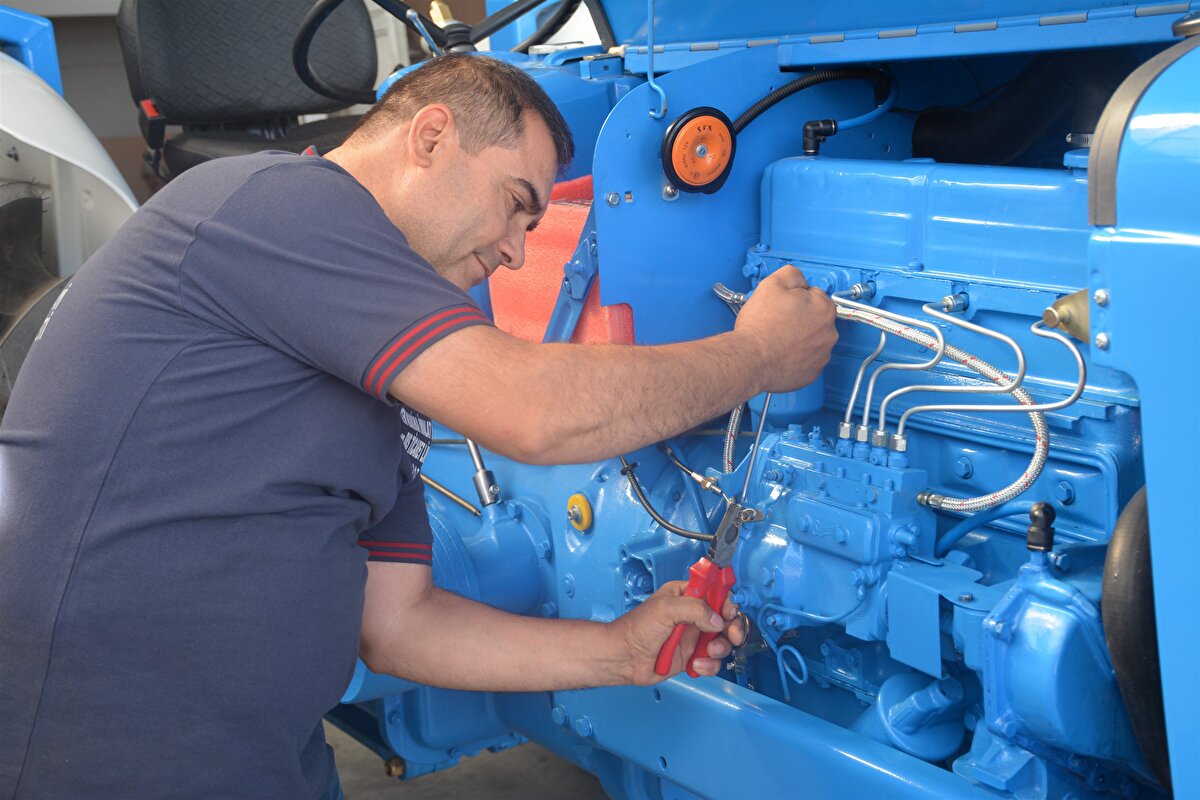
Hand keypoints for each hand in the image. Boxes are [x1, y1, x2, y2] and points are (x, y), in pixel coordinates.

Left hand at [609, 581, 748, 684]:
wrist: (624, 658)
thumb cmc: (635, 629)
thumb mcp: (666, 609)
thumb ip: (695, 609)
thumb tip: (717, 619)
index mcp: (685, 595)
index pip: (715, 592)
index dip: (726, 602)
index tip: (728, 612)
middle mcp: (692, 615)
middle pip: (725, 619)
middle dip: (733, 627)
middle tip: (733, 635)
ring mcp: (693, 637)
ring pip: (722, 641)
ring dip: (720, 648)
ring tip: (707, 651)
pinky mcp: (692, 657)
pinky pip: (712, 661)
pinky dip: (709, 665)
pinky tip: (696, 665)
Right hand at [734, 265, 837, 392]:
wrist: (749, 359)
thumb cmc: (760, 326)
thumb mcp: (772, 284)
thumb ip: (792, 274)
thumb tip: (798, 278)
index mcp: (823, 308)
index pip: (815, 295)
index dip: (796, 298)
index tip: (784, 305)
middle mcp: (829, 332)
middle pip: (816, 318)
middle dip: (800, 318)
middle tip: (778, 321)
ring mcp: (822, 355)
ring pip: (813, 340)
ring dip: (800, 338)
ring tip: (777, 338)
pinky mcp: (812, 373)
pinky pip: (807, 360)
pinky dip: (796, 357)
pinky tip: (780, 353)